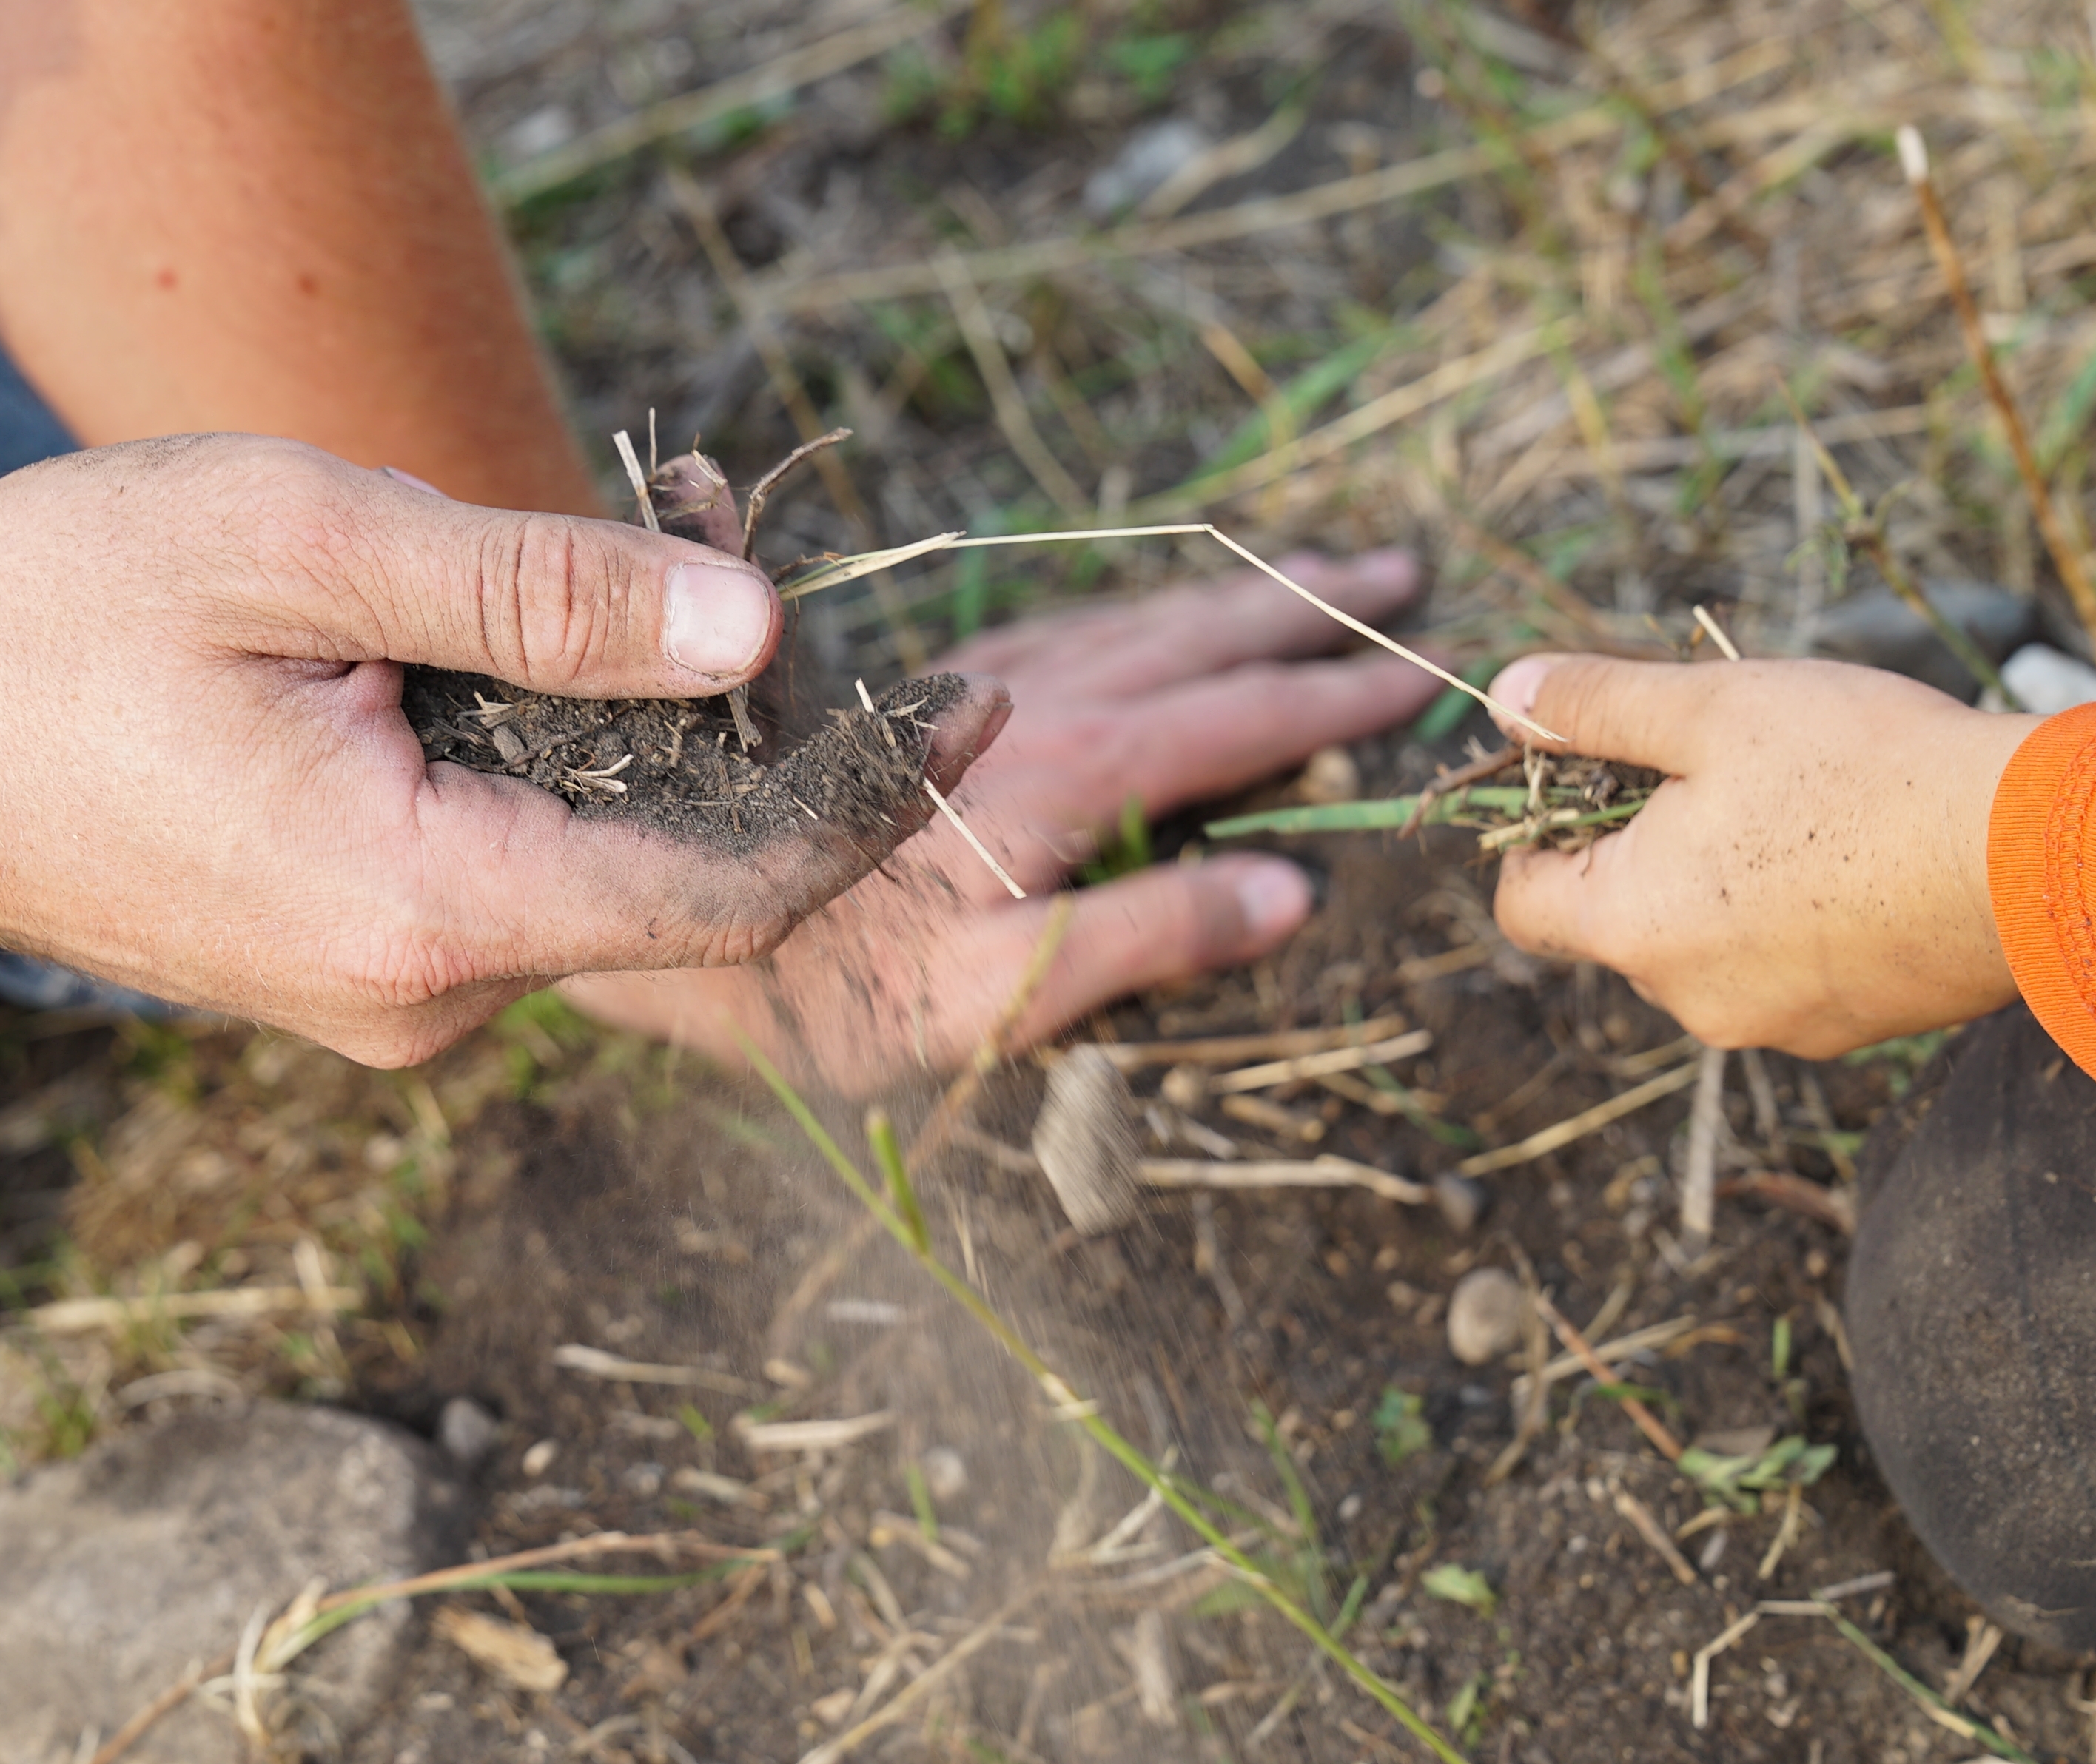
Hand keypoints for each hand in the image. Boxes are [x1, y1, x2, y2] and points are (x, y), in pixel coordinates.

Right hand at [0, 435, 999, 1065]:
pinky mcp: (370, 964)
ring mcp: (395, 999)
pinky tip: (505, 637)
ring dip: (636, 719)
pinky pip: (520, 861)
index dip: (868, 798)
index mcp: (422, 914)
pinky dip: (554, 754)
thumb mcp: (298, 543)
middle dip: (739, 708)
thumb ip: (538, 592)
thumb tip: (758, 623)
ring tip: (620, 540)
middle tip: (720, 513)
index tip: (974, 700)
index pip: (731, 892)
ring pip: (598, 857)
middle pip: (677, 869)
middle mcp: (428, 1000)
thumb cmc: (53, 623)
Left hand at [564, 552, 1444, 1088]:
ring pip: (1136, 614)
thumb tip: (1292, 893)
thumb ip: (1148, 934)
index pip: (1240, 717)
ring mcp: (979, 686)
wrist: (669, 900)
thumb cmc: (839, 987)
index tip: (1426, 675)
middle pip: (1199, 637)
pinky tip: (1158, 614)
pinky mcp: (928, 692)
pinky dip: (1143, 608)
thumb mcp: (1004, 994)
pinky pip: (1070, 624)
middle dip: (1306, 609)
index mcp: (1075, 769)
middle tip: (1405, 574)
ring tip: (1318, 569)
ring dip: (1234, 595)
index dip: (1338, 699)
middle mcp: (1034, 703)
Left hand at [1486, 653, 2038, 1055]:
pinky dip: (1800, 916)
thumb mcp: (1709, 708)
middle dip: (1644, 844)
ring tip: (1805, 805)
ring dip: (1727, 879)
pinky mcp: (1851, 1031)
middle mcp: (1688, 1001)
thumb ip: (1594, 706)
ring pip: (1707, 943)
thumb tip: (1505, 697)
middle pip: (1618, 921)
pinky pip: (1787, 968)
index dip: (1535, 834)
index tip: (1589, 776)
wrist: (2038, 856)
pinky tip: (1860, 854)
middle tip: (1718, 768)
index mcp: (1631, 929)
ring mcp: (1773, 1028)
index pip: (1521, 905)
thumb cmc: (1864, 770)